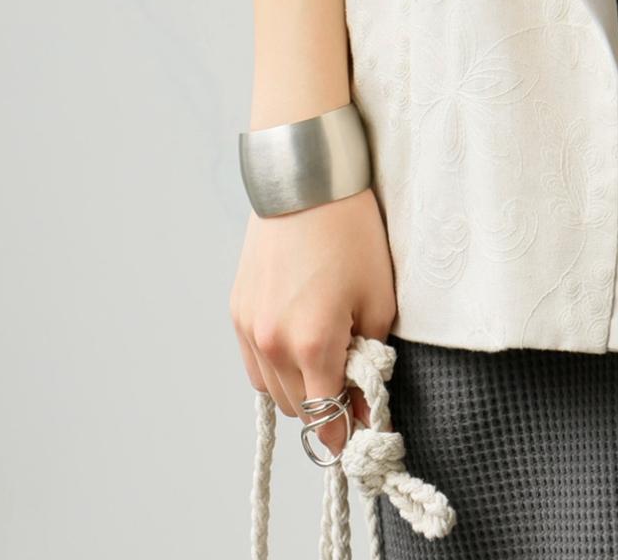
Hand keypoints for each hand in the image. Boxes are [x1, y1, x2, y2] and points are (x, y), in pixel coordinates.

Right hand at [229, 185, 395, 457]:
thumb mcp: (379, 296)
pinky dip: (277, 367)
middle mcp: (273, 344)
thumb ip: (371, 356)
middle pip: (301, 411)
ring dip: (301, 388)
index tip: (363, 433)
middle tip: (353, 377)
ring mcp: (249, 330)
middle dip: (328, 407)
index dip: (347, 433)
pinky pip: (256, 365)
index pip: (327, 418)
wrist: (306, 183)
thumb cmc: (352, 234)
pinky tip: (300, 340)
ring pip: (274, 392)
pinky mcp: (238, 313)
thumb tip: (362, 399)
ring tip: (328, 352)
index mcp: (313, 343)